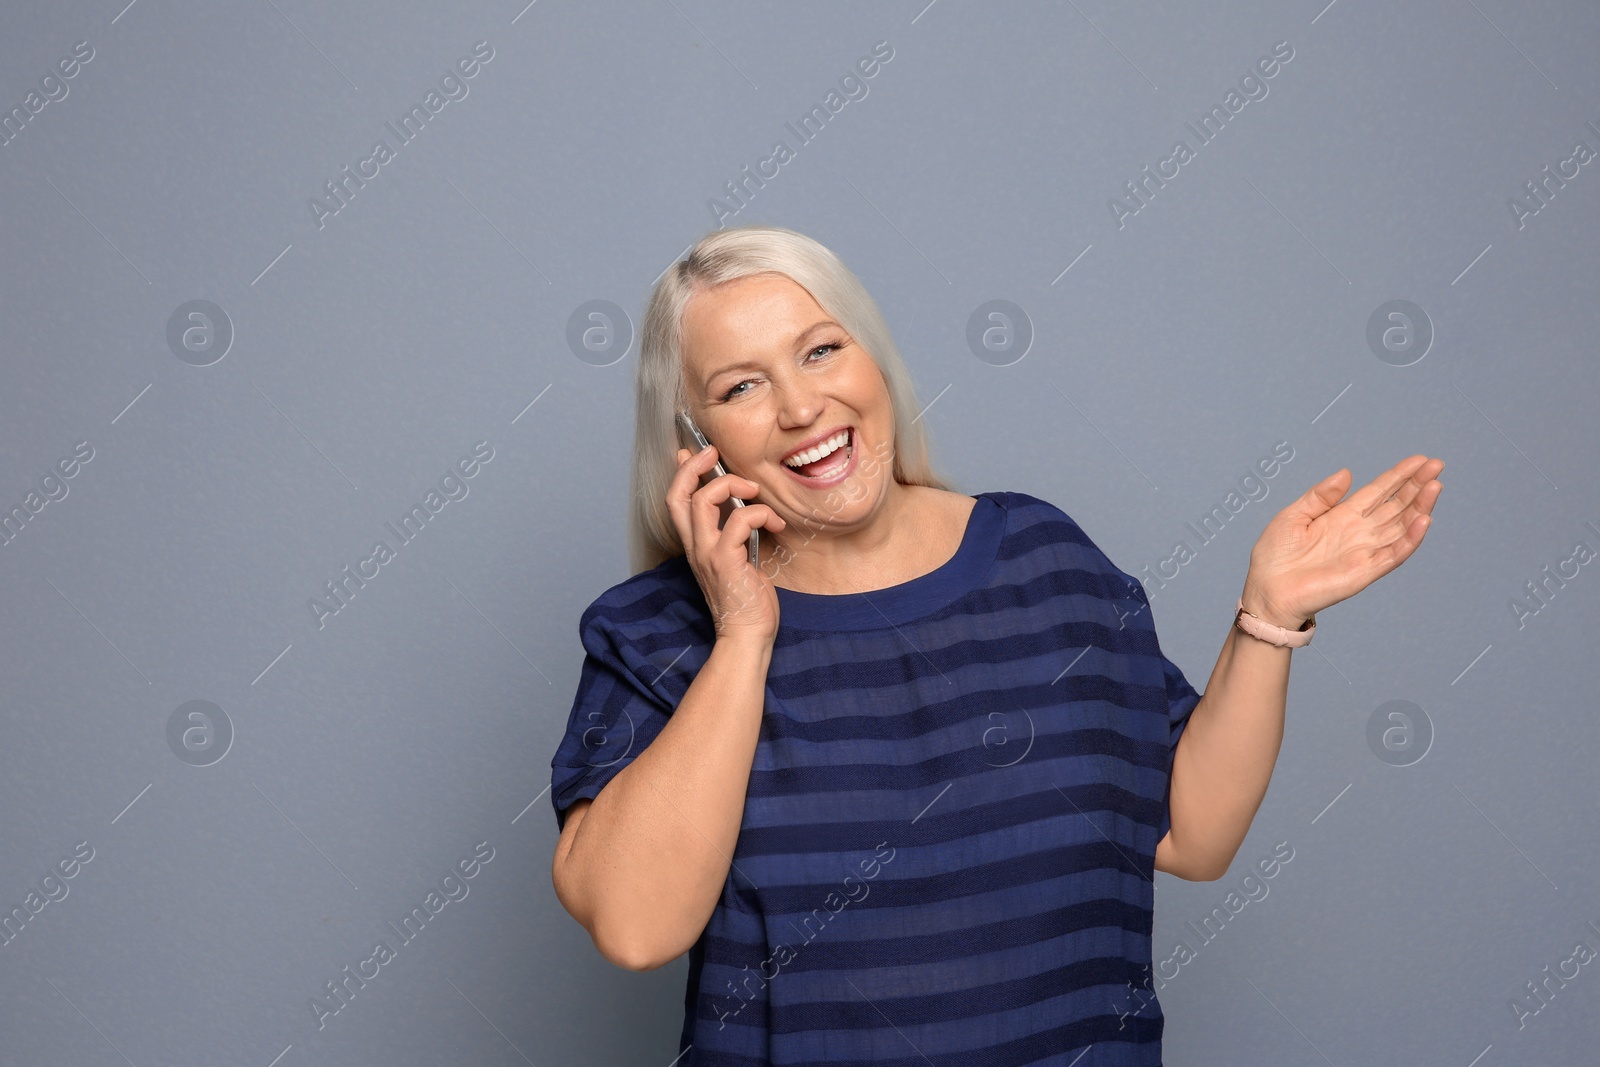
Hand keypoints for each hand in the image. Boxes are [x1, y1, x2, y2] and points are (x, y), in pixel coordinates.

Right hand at [667, 444, 786, 644]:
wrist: (747, 636)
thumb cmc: (747, 600)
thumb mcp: (735, 559)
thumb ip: (732, 534)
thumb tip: (740, 507)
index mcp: (696, 545)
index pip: (675, 501)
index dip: (681, 472)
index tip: (693, 453)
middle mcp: (696, 547)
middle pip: (678, 495)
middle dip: (694, 466)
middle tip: (714, 452)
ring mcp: (708, 554)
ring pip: (702, 500)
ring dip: (730, 484)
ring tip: (753, 491)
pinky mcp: (726, 562)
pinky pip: (738, 520)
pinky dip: (758, 513)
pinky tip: (774, 521)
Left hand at [1241, 454, 1444, 629]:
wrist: (1267, 591)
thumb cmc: (1274, 556)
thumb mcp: (1292, 516)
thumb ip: (1320, 496)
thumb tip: (1347, 473)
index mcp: (1342, 516)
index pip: (1379, 491)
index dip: (1399, 476)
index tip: (1420, 460)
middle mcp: (1359, 532)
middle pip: (1396, 505)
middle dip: (1417, 485)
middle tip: (1436, 465)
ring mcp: (1365, 552)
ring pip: (1401, 526)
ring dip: (1420, 507)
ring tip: (1435, 486)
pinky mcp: (1365, 572)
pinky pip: (1394, 554)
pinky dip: (1410, 539)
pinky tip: (1423, 520)